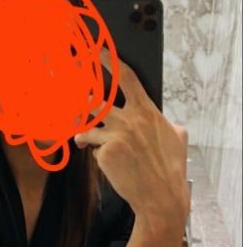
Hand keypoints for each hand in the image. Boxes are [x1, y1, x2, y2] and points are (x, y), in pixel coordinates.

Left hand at [74, 48, 189, 217]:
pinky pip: (89, 145)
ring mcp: (117, 135)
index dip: (110, 61)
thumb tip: (167, 121)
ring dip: (82, 131)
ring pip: (87, 123)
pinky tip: (100, 159)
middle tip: (68, 95)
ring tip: (83, 139)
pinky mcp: (106, 152)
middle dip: (79, 99)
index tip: (97, 50)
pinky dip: (90, 150)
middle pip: (95, 100)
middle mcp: (130, 119)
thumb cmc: (169, 169)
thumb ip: (167, 123)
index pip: (127, 79)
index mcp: (147, 112)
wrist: (160, 196)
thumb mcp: (177, 138)